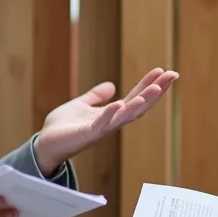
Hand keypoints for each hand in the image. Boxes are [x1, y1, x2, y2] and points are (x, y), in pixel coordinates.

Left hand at [33, 68, 178, 174]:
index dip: (149, 84)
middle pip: (139, 106)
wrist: (44, 145)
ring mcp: (100, 130)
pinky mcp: (86, 135)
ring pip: (126, 116)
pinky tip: (120, 103)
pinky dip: (111, 114)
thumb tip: (111, 85)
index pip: (135, 97)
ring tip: (155, 89)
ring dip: (142, 103)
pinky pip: (101, 124)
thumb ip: (96, 97)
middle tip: (173, 75)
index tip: (163, 71)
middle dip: (156, 91)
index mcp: (111, 115)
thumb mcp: (81, 105)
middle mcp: (111, 123)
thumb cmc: (61, 128)